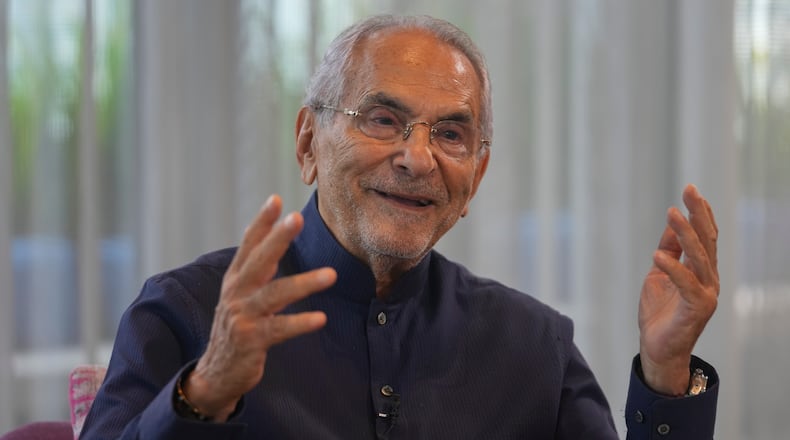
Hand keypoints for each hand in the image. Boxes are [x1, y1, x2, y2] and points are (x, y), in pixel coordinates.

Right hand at [184, 195, 336, 420]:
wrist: (216, 373)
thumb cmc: (237, 328)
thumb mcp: (242, 295)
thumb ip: (259, 269)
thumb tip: (277, 237)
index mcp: (236, 279)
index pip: (249, 244)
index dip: (262, 222)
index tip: (276, 198)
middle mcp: (236, 293)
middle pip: (259, 260)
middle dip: (278, 238)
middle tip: (298, 218)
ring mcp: (243, 316)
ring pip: (275, 294)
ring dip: (304, 283)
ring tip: (331, 275)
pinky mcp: (251, 340)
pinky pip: (279, 328)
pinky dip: (300, 323)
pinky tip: (320, 319)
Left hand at [638, 184, 718, 395]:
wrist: (657, 348)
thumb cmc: (659, 313)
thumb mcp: (658, 275)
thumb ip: (668, 252)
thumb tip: (670, 226)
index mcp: (701, 271)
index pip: (705, 237)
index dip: (700, 213)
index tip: (691, 190)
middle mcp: (708, 280)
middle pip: (707, 241)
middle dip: (698, 214)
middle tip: (690, 190)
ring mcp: (706, 294)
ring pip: (699, 258)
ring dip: (685, 234)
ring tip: (671, 213)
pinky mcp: (697, 309)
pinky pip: (686, 284)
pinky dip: (673, 268)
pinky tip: (658, 255)